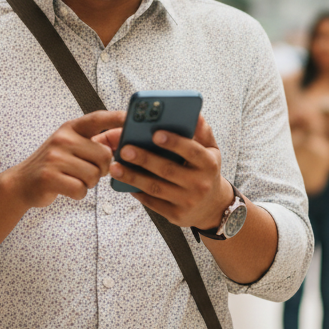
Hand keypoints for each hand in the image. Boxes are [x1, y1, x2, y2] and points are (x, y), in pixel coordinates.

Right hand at [8, 110, 122, 209]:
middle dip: (102, 169)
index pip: (98, 119)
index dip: (117, 117)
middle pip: (104, 156)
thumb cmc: (54, 164)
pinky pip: (81, 189)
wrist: (21, 182)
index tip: (132, 117)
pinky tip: (68, 187)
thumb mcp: (71, 145)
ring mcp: (54, 157)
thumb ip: (96, 141)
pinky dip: (79, 193)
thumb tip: (125, 139)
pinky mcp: (49, 177)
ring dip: (89, 182)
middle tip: (87, 170)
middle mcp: (62, 139)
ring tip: (74, 178)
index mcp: (71, 128)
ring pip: (94, 175)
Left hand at [110, 114, 231, 228]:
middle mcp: (200, 184)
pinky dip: (137, 192)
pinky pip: (152, 203)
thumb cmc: (206, 171)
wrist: (212, 207)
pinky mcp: (175, 215)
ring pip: (156, 188)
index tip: (155, 133)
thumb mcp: (211, 151)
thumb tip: (194, 114)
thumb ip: (202, 131)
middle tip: (125, 149)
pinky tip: (124, 182)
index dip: (174, 142)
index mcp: (209, 164)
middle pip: (168, 170)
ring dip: (133, 177)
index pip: (192, 151)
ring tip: (115, 167)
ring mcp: (187, 202)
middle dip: (145, 159)